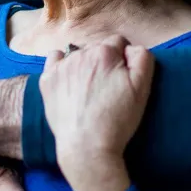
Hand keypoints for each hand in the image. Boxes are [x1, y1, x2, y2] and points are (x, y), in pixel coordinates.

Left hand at [39, 35, 154, 190]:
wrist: (87, 147)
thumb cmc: (118, 120)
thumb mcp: (142, 88)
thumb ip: (142, 57)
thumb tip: (130, 48)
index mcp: (105, 52)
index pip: (118, 42)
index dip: (124, 60)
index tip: (123, 78)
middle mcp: (81, 53)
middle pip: (98, 48)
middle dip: (105, 61)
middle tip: (108, 87)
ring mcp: (61, 66)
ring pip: (78, 54)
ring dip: (85, 64)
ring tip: (89, 90)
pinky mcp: (47, 79)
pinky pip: (55, 59)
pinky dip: (62, 65)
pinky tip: (69, 80)